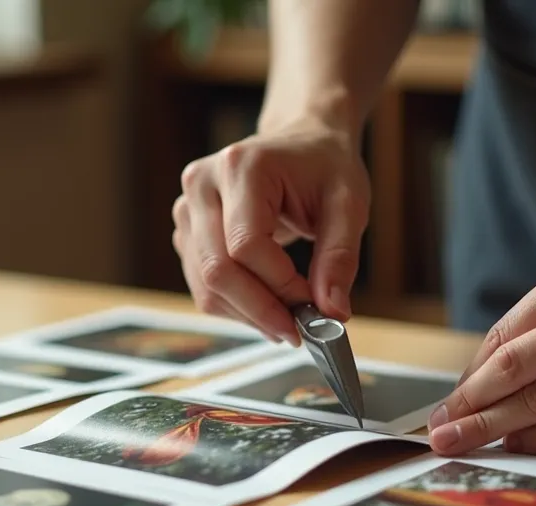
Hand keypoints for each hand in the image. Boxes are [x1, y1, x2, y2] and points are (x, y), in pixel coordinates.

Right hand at [171, 120, 370, 344]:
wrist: (302, 144)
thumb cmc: (325, 168)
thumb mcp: (349, 204)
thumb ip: (340, 258)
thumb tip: (332, 313)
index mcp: (241, 166)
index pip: (246, 245)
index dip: (279, 286)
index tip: (314, 307)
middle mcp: (202, 184)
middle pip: (216, 269)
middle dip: (260, 310)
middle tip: (298, 332)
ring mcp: (187, 208)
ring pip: (205, 286)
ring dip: (248, 315)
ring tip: (288, 321)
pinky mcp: (186, 232)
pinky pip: (202, 285)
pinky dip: (236, 307)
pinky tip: (268, 305)